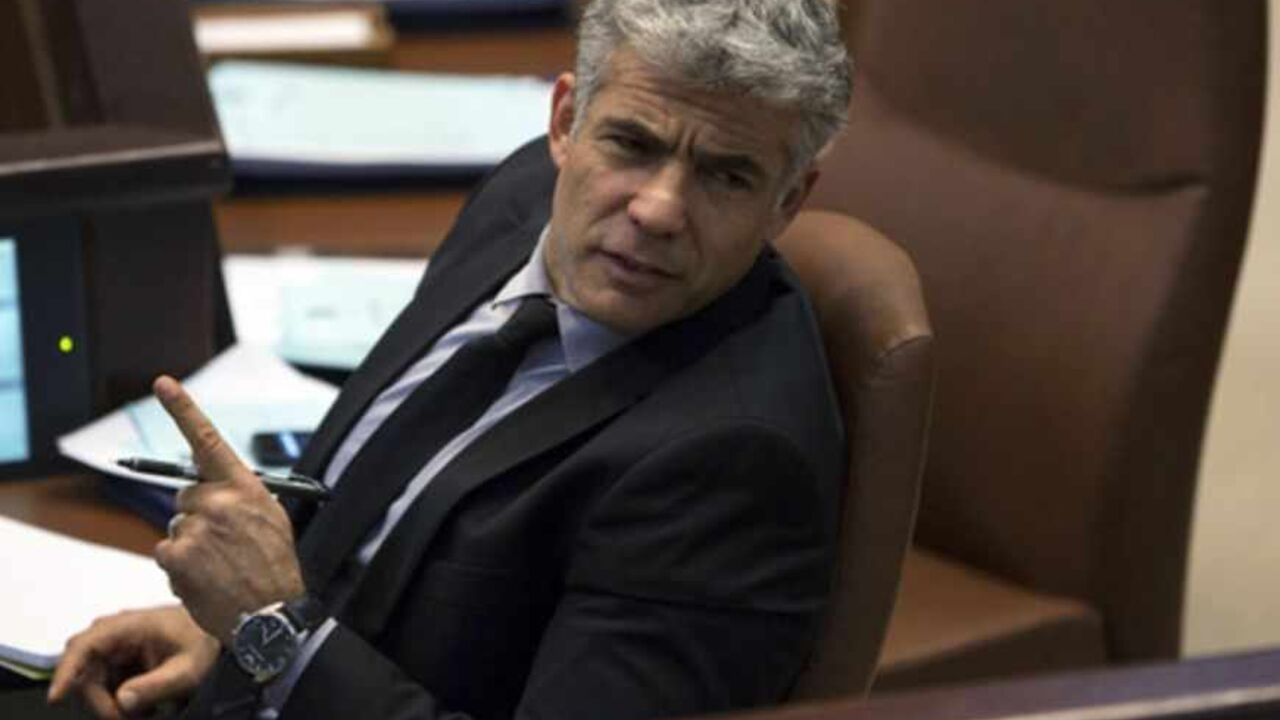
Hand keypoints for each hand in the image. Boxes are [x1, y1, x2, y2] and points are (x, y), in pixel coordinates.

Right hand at [47, 604, 217, 719]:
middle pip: (85, 671)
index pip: (85, 645)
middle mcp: (117, 632)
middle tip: (126, 718)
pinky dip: (119, 700)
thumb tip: (121, 700)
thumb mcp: (188, 669)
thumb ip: (157, 685)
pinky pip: (107, 683)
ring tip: (144, 714)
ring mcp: (118, 646)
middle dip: (100, 700)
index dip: (66, 671)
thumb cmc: (206, 644)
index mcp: (130, 626)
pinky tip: (144, 708)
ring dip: (111, 703)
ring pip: (94, 681)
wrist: (222, 633)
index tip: (57, 696)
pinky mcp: (122, 659)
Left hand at [151, 376, 305, 644]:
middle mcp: (218, 501)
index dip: (182, 409)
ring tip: (219, 566)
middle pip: (185, 493)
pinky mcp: (176, 553)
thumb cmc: (275, 567)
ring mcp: (195, 527)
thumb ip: (241, 498)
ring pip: (176, 525)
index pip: (208, 439)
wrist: (271, 614)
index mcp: (244, 487)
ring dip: (190, 544)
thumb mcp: (271, 519)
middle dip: (197, 513)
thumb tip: (213, 489)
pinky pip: (165, 550)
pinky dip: (180, 566)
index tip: (162, 383)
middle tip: (222, 543)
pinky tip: (205, 578)